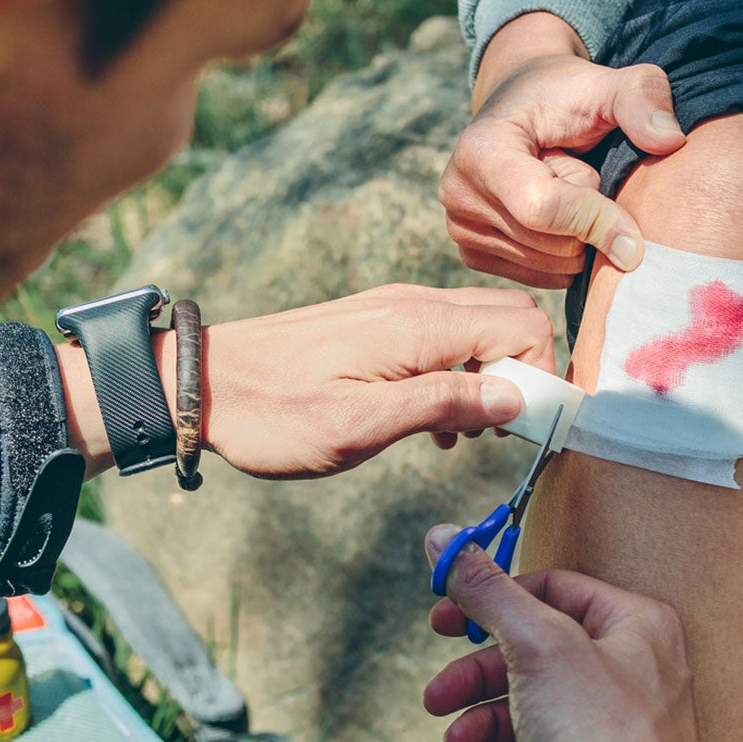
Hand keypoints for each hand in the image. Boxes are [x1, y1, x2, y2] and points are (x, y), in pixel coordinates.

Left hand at [57, 284, 556, 478]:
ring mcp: (393, 310)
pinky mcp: (375, 324)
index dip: (542, 376)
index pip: (523, 324)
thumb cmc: (274, 414)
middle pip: (508, 318)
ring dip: (488, 380)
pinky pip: (443, 338)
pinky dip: (455, 376)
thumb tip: (515, 397)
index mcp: (418, 324)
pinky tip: (430, 424)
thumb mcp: (360, 426)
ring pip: (477, 329)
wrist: (201, 384)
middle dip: (522, 374)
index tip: (528, 430)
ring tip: (461, 437)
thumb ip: (442, 404)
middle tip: (499, 434)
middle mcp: (413, 304)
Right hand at [421, 530, 711, 741]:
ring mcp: (628, 728)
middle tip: (436, 694)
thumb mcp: (535, 643)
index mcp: (636, 625)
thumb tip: (443, 538)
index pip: (553, 590)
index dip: (492, 601)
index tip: (442, 620)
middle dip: (479, 677)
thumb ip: (488, 590)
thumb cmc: (601, 730)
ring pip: (539, 709)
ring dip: (487, 723)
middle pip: (538, 654)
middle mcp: (639, 670)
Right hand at [439, 12, 686, 287]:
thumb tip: (671, 140)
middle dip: (587, 219)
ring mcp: (459, 228)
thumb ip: (642, 99)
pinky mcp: (471, 253)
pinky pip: (538, 277)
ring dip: (577, 237)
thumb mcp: (607, 84)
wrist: (523, 105)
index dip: (597, 221)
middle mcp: (457, 194)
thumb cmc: (566, 95)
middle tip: (579, 174)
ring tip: (564, 191)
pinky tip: (556, 217)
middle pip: (550, 244)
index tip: (638, 236)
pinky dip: (562, 254)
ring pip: (549, 265)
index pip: (543, 208)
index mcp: (480, 150)